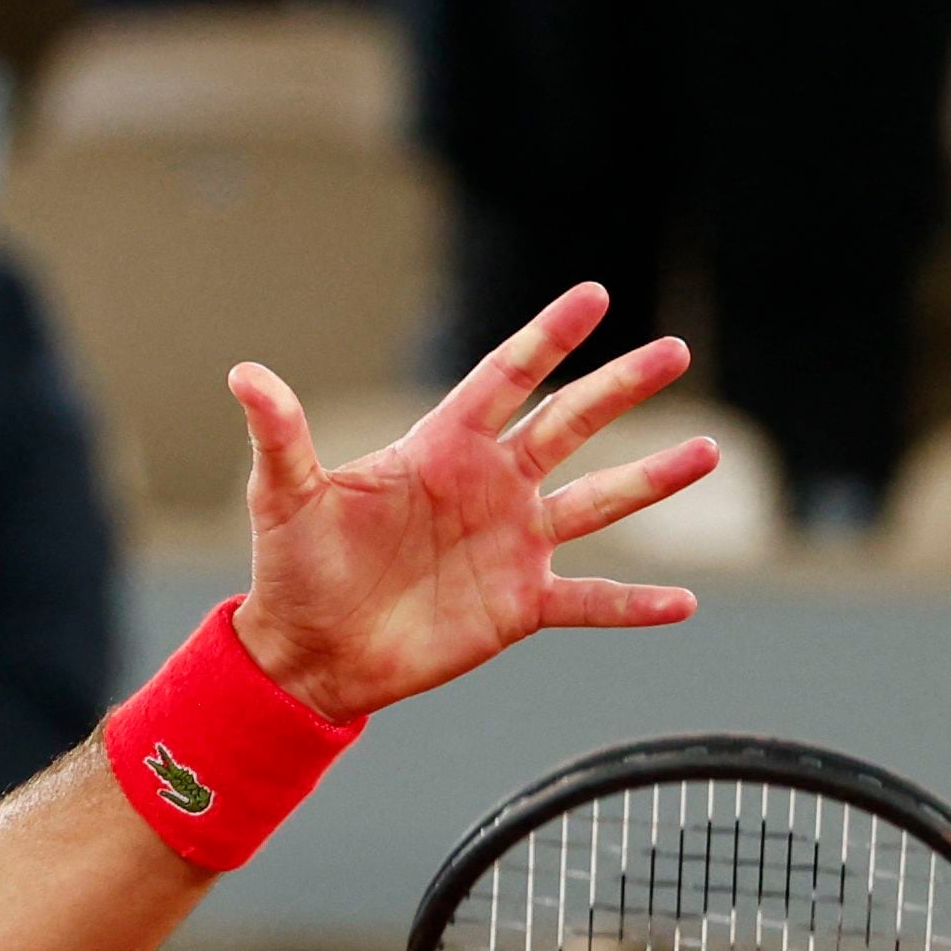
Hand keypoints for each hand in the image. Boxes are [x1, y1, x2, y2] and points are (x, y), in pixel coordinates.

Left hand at [227, 283, 716, 722]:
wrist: (305, 653)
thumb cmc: (292, 568)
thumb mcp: (282, 497)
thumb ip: (280, 435)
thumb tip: (243, 374)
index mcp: (441, 450)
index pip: (505, 380)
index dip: (546, 340)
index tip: (595, 296)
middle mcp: (489, 488)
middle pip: (567, 425)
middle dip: (619, 389)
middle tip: (675, 351)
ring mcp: (511, 545)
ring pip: (597, 503)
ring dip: (651, 481)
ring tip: (707, 453)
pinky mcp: (518, 606)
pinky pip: (590, 601)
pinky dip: (634, 606)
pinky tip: (685, 603)